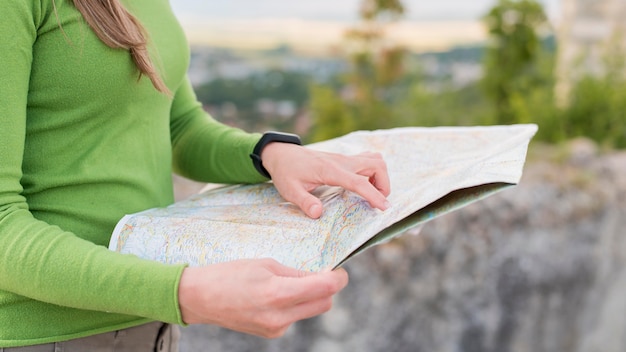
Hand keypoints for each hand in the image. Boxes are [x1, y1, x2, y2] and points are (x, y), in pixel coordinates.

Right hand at [178, 259, 348, 337]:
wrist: (199, 298)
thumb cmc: (230, 274)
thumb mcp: (265, 264)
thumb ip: (295, 273)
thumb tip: (319, 276)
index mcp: (278, 293)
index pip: (324, 289)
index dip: (338, 278)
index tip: (339, 271)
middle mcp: (280, 316)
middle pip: (324, 304)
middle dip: (327, 289)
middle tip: (320, 273)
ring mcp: (275, 328)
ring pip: (310, 311)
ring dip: (310, 297)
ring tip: (292, 283)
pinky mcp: (271, 333)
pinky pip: (294, 318)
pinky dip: (294, 305)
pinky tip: (276, 295)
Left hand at [261, 143, 390, 217]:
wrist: (282, 153)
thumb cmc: (286, 172)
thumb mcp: (290, 190)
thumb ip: (304, 202)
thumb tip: (318, 213)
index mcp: (330, 170)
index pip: (359, 182)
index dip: (374, 194)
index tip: (385, 207)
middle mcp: (342, 161)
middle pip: (376, 165)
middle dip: (384, 185)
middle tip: (376, 202)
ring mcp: (345, 158)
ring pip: (375, 159)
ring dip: (380, 176)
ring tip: (371, 192)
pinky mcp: (345, 158)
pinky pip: (368, 158)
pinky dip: (374, 170)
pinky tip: (364, 183)